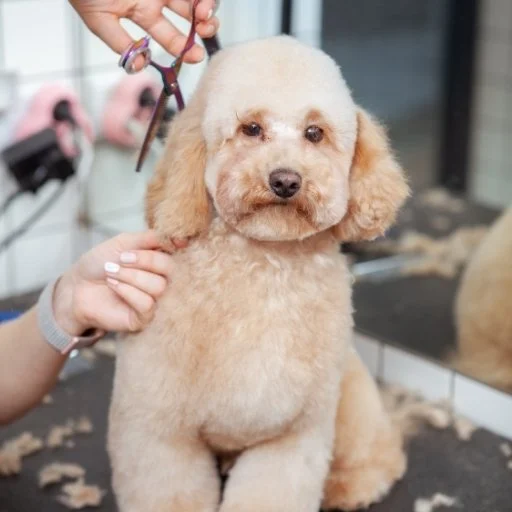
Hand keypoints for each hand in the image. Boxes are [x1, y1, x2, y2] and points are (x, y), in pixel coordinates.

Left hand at [52, 231, 186, 334]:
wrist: (76, 286)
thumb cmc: (99, 263)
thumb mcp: (124, 243)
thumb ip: (151, 238)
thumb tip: (180, 238)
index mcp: (159, 260)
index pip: (176, 252)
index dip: (167, 244)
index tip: (152, 242)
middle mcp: (161, 280)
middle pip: (170, 268)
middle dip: (145, 260)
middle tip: (122, 258)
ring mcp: (154, 300)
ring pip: (158, 287)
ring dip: (131, 276)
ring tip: (111, 273)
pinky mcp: (143, 318)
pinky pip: (147, 304)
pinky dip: (128, 292)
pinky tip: (113, 287)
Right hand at [69, 0, 219, 65]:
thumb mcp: (98, 19)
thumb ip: (120, 43)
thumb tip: (141, 66)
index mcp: (143, 13)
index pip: (171, 36)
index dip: (185, 48)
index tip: (195, 56)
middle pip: (190, 17)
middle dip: (205, 27)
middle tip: (206, 30)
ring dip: (207, 7)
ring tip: (204, 11)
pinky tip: (202, 1)